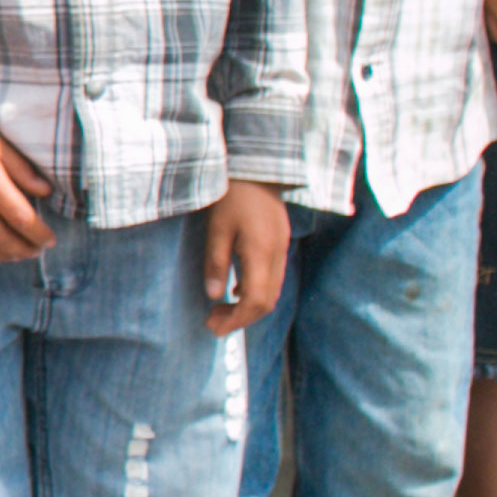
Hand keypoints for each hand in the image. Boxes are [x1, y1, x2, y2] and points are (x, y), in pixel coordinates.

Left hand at [201, 180, 288, 335]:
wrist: (258, 168)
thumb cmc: (233, 196)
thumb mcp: (217, 229)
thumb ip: (216, 263)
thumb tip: (214, 296)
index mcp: (261, 254)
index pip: (254, 301)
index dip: (236, 320)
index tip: (214, 327)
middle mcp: (277, 255)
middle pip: (266, 302)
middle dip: (241, 319)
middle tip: (214, 323)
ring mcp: (282, 249)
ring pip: (272, 291)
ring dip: (249, 307)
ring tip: (222, 310)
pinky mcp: (280, 243)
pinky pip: (273, 278)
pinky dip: (255, 291)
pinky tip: (236, 290)